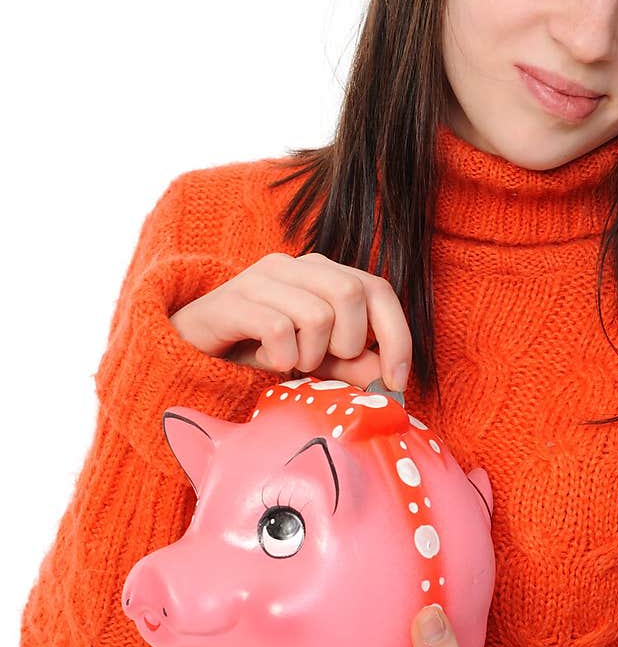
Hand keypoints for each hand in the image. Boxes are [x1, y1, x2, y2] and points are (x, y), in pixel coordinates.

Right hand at [168, 250, 412, 393]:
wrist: (190, 346)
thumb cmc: (258, 349)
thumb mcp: (313, 358)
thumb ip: (351, 363)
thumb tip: (390, 377)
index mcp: (322, 272)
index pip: (378, 289)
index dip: (397, 336)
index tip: (396, 380)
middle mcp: (295, 265)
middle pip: (351, 294)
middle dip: (348, 344)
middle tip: (322, 364)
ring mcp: (261, 278)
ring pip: (317, 314)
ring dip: (310, 355)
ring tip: (288, 362)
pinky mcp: (233, 300)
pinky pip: (278, 330)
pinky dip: (281, 358)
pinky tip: (267, 360)